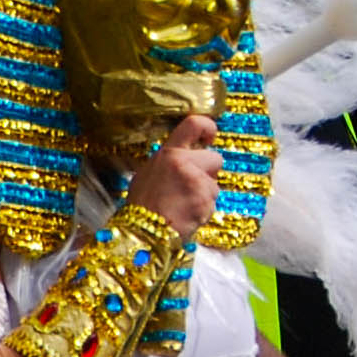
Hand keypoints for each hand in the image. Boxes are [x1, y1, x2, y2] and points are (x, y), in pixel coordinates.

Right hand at [130, 114, 221, 238]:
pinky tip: (186, 217)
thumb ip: (168, 164)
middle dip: (209, 173)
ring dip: (204, 196)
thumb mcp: (147, 175)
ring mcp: (196, 182)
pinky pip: (212, 204)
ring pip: (215, 185)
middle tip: (191, 188)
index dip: (208, 127)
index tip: (209, 137)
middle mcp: (184, 163)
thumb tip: (185, 160)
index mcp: (168, 154)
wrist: (140, 232)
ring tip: (183, 207)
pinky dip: (202, 212)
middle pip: (215, 158)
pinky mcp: (204, 201)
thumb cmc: (141, 207)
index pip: (194, 124)